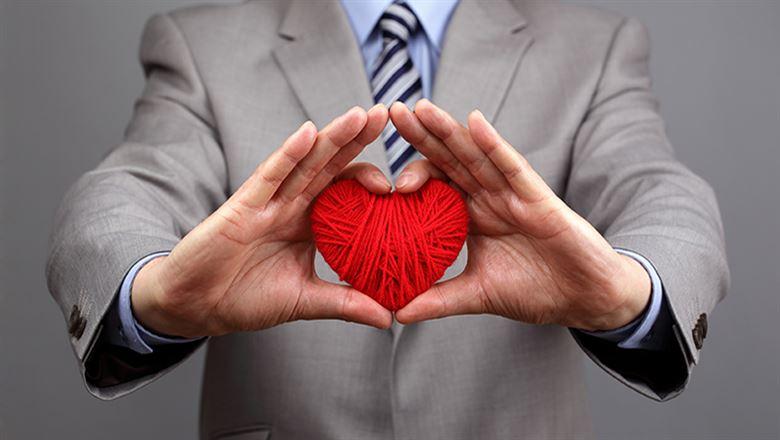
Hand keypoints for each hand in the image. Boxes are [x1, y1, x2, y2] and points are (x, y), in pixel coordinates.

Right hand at [131, 105, 393, 337]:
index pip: (345, 192)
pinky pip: (268, 176)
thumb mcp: (305, 301)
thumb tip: (389, 318)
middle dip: (357, 139)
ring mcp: (267, 202)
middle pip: (329, 166)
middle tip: (385, 114)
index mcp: (308, 224)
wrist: (196, 307)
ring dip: (332, 137)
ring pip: (305, 162)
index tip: (406, 177)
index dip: (371, 179)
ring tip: (360, 115)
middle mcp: (291, 206)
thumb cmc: (245, 299)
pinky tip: (308, 133)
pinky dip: (288, 154)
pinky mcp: (242, 206)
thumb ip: (345, 303)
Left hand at [390, 100, 650, 330]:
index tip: (377, 170)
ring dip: (449, 131)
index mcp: (472, 216)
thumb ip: (439, 299)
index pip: (437, 186)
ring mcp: (513, 195)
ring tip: (421, 108)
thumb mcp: (478, 295)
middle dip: (421, 136)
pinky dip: (495, 145)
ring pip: (476, 156)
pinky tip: (475, 123)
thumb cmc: (537, 291)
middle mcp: (489, 198)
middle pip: (450, 160)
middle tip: (391, 111)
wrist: (585, 299)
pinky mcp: (539, 198)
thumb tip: (398, 314)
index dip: (410, 172)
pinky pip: (513, 167)